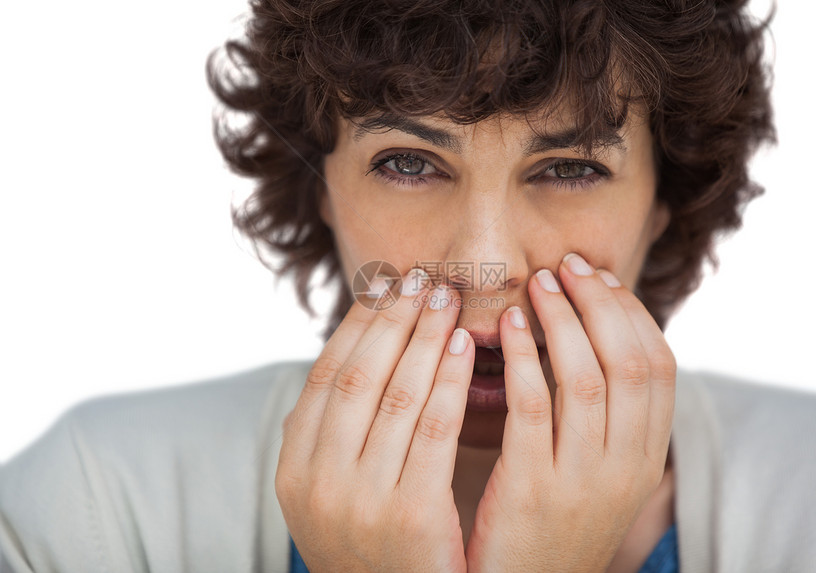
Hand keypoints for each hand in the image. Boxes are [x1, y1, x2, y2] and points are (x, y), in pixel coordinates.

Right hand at [275, 269, 473, 571]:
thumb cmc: (370, 546)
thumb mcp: (332, 493)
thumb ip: (334, 434)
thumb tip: (358, 350)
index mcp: (293, 469)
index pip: (325, 376)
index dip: (356, 325)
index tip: (385, 286)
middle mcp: (316, 481)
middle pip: (358, 376)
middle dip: (392, 320)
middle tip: (423, 279)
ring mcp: (359, 500)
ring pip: (395, 393)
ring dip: (423, 337)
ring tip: (447, 298)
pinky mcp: (410, 516)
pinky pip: (432, 429)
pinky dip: (447, 380)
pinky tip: (462, 346)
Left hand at [465, 253, 676, 571]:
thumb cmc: (557, 523)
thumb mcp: (600, 474)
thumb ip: (607, 417)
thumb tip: (593, 336)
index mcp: (647, 458)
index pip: (660, 366)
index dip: (631, 313)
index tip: (600, 277)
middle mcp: (627, 467)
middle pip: (628, 362)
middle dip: (598, 304)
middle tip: (566, 266)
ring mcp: (584, 480)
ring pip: (586, 378)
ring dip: (561, 321)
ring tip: (536, 284)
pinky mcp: (533, 489)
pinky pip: (532, 409)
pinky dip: (522, 359)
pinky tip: (504, 328)